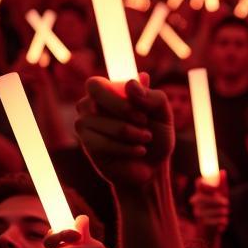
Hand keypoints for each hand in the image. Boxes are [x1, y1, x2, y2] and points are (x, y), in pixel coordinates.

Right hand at [75, 73, 173, 189]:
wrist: (152, 166)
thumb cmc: (156, 135)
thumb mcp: (163, 114)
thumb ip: (152, 96)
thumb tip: (131, 84)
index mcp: (109, 88)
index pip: (100, 81)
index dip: (122, 95)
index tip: (144, 111)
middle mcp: (92, 102)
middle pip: (95, 90)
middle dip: (124, 108)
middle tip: (143, 122)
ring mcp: (85, 122)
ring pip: (100, 119)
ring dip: (131, 133)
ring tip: (144, 139)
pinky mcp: (87, 142)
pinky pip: (101, 142)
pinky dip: (126, 148)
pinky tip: (138, 150)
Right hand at [189, 170, 229, 237]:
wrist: (213, 230)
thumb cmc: (218, 209)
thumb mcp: (222, 195)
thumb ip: (222, 185)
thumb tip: (222, 171)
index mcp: (201, 192)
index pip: (199, 183)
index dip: (207, 185)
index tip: (217, 189)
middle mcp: (196, 201)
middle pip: (202, 197)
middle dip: (215, 200)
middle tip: (227, 203)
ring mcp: (197, 212)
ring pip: (208, 210)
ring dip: (220, 211)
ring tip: (226, 213)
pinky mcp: (201, 223)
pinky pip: (212, 220)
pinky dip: (221, 221)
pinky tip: (225, 222)